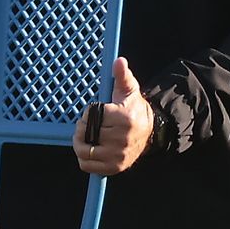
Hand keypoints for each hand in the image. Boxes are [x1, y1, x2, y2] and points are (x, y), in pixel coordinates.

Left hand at [74, 58, 151, 175]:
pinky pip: (88, 166)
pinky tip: (89, 148)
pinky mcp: (115, 167)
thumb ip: (122, 75)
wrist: (149, 131)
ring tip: (84, 136)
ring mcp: (118, 155)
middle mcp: (123, 139)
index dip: (89, 112)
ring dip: (79, 143)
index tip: (94, 111)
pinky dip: (83, 159)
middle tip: (87, 124)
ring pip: (85, 151)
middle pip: (87, 133)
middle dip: (82, 126)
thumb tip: (119, 60)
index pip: (93, 115)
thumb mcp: (129, 90)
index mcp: (125, 118)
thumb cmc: (133, 109)